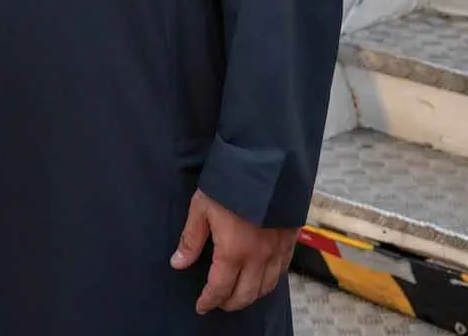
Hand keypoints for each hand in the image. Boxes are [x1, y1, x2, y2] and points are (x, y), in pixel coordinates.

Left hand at [169, 190, 295, 313]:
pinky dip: (269, 282)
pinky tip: (261, 278)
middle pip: (245, 295)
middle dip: (229, 303)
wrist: (266, 162)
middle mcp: (258, 257)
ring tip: (237, 294)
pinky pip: (282, 271)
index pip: (220, 288)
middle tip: (217, 302)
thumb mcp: (202, 208)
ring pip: (266, 287)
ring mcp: (277, 250)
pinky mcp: (290, 240)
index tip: (201, 306)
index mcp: (233, 251)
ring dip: (250, 296)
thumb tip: (178, 263)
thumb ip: (191, 239)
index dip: (209, 301)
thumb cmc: (229, 183)